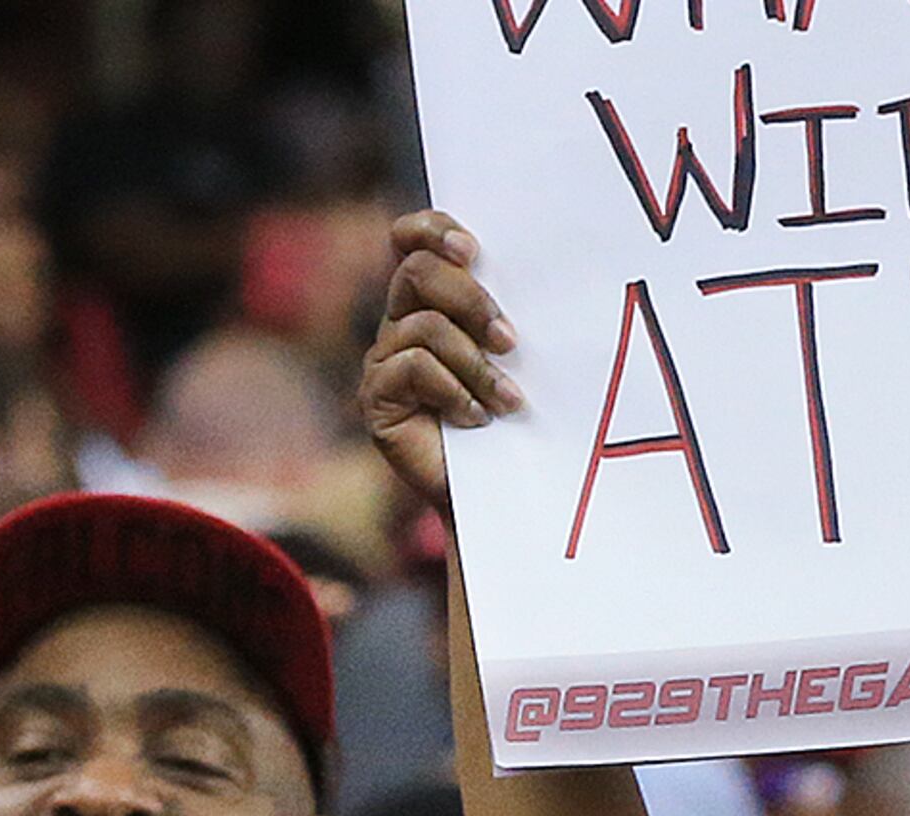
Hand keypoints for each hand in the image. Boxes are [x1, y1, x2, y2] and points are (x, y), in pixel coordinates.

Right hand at [360, 210, 522, 510]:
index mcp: (430, 300)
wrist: (497, 491)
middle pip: (417, 273)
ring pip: (425, 326)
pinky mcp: (376, 400)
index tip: (473, 251)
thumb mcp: (514, 354)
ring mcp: (383, 361)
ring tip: (507, 399)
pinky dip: (454, 391)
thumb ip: (503, 309)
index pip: (411, 239)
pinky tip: (476, 418)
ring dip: (476, 364)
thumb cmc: (513, 417)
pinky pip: (413, 368)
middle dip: (471, 300)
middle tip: (510, 340)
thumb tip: (533, 264)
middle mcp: (399, 322)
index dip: (433, 230)